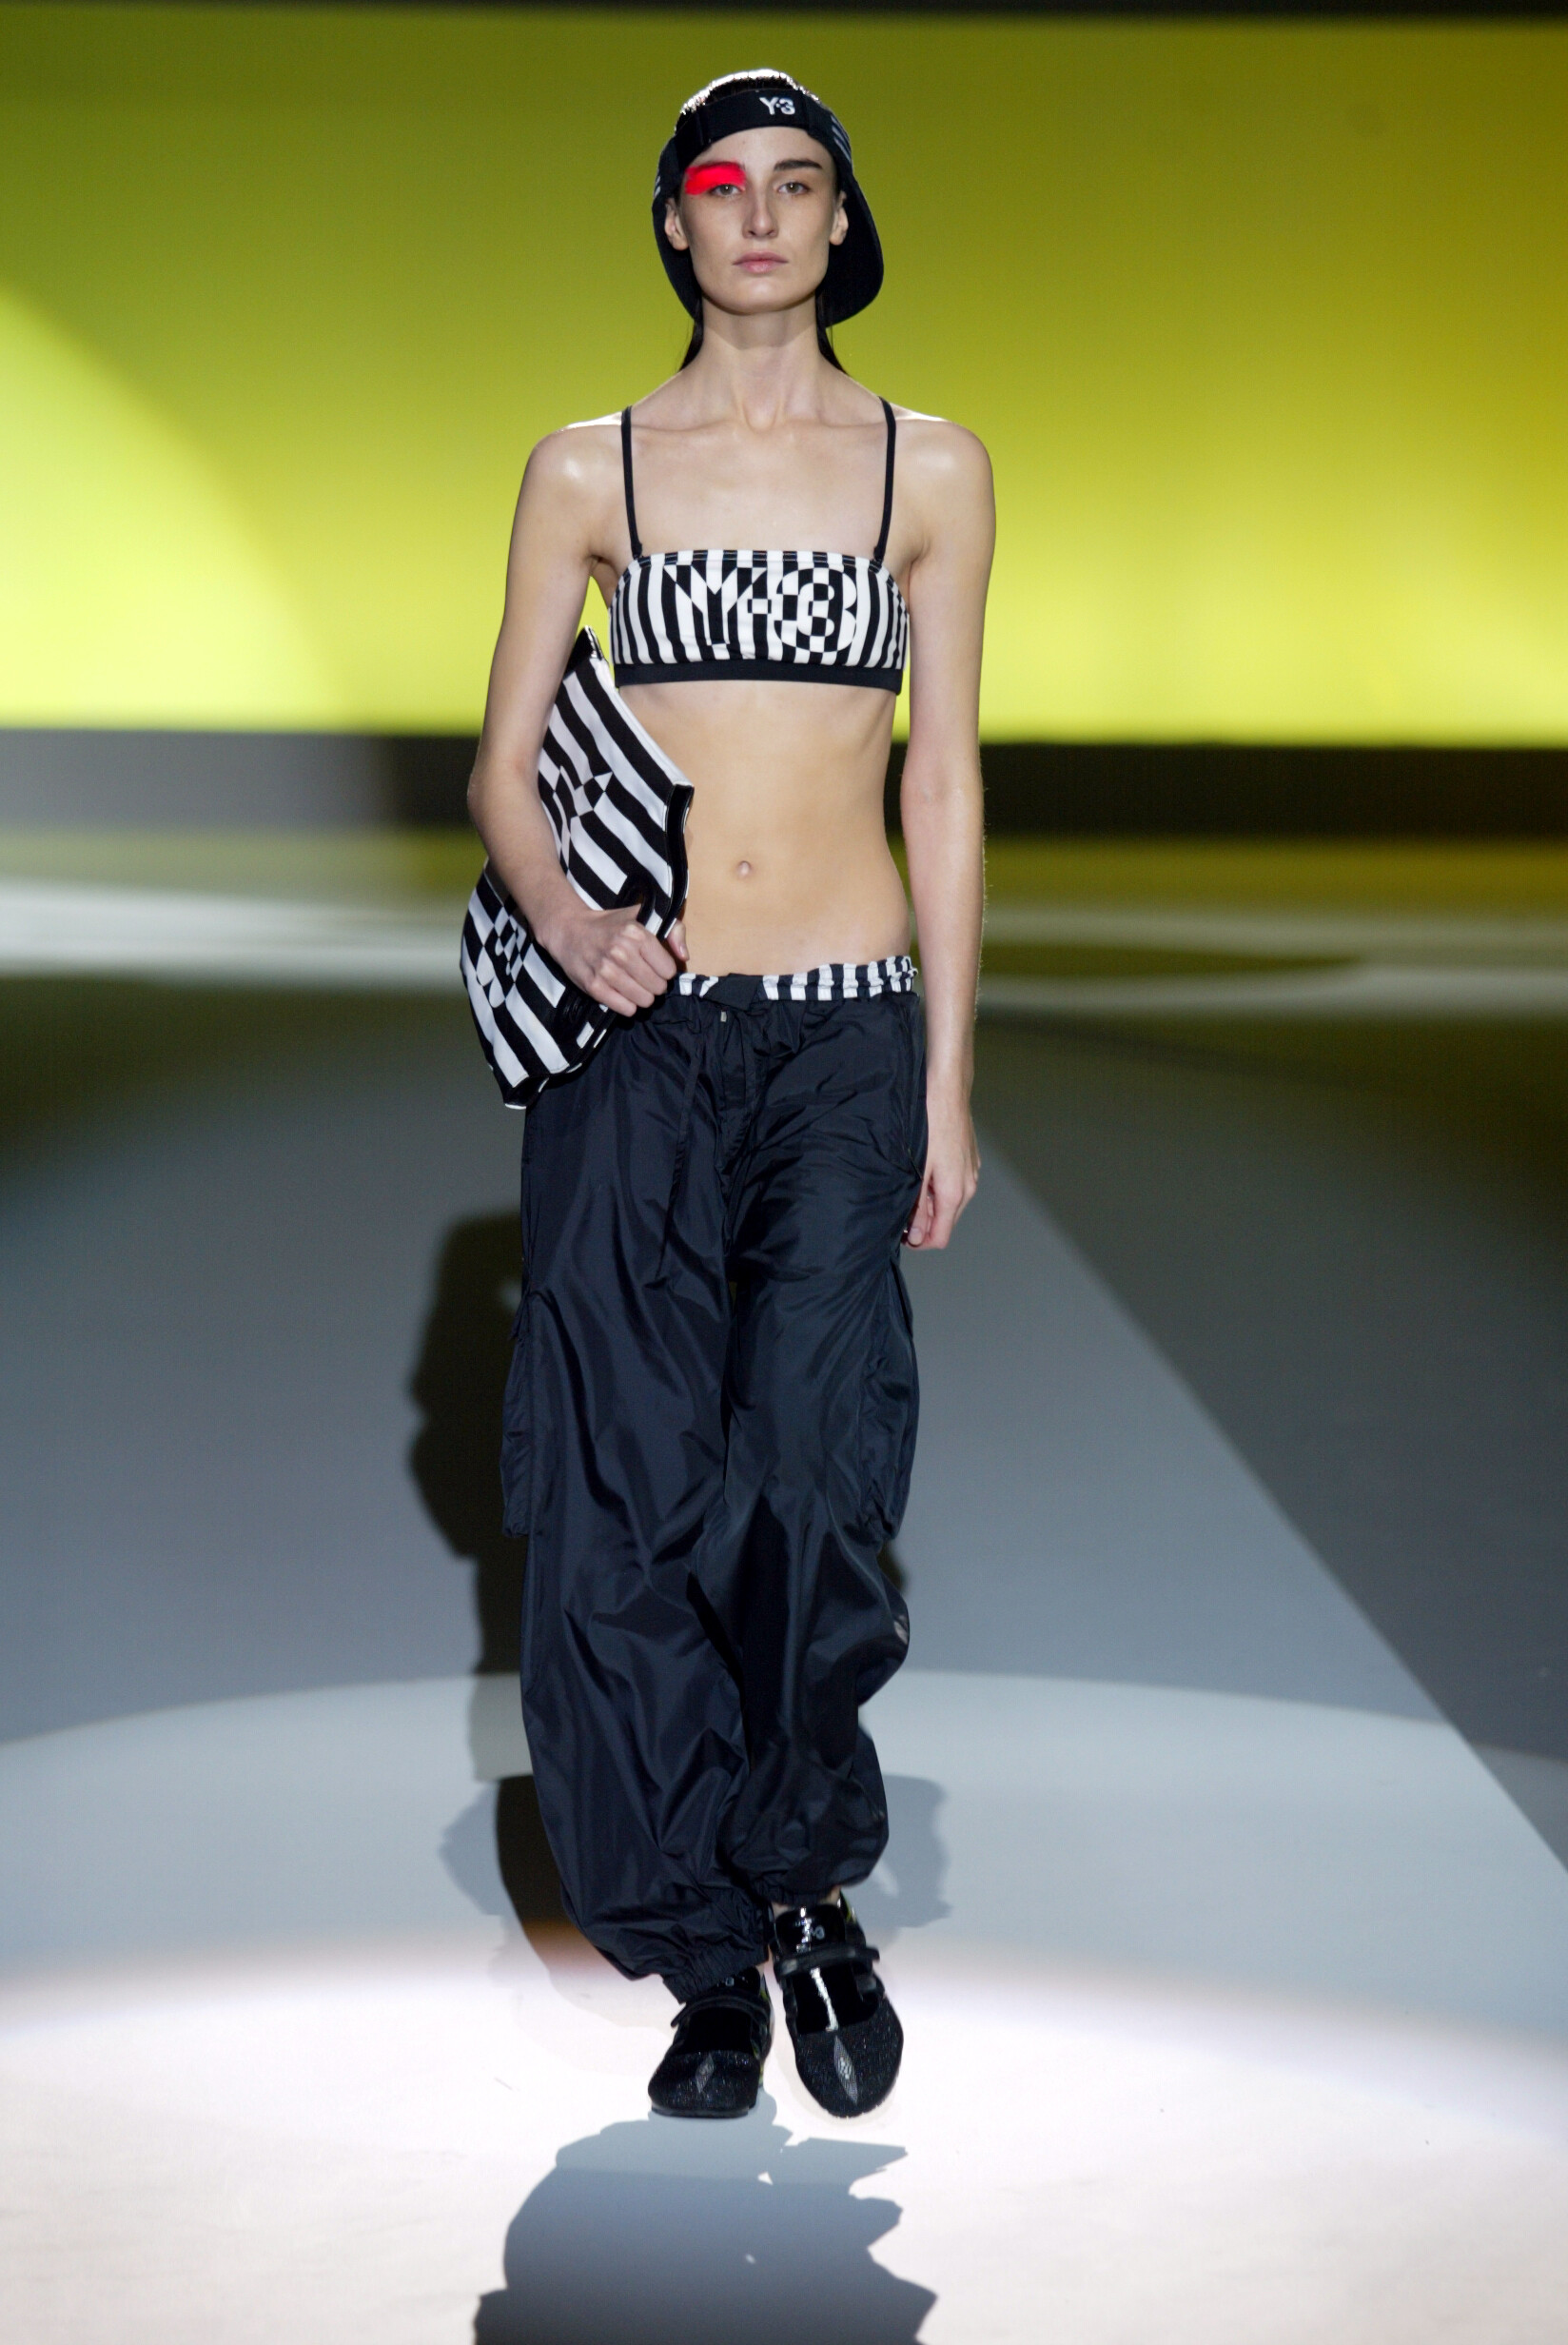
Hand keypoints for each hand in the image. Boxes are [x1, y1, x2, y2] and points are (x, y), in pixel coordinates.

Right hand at [538, 903, 687, 1017]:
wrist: (570, 931)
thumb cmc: (611, 925)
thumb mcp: (643, 917)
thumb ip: (673, 930)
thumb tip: (683, 956)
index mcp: (636, 933)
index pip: (668, 970)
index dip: (664, 971)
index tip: (654, 966)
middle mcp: (621, 951)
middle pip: (657, 987)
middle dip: (654, 985)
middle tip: (644, 978)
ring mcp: (606, 970)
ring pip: (643, 1000)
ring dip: (642, 996)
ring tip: (634, 986)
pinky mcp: (594, 986)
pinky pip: (626, 1009)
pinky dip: (628, 1006)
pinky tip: (623, 994)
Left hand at [904, 1090, 979, 1250]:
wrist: (947, 1090)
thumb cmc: (929, 1123)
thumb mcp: (918, 1170)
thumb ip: (918, 1207)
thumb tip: (916, 1237)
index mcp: (954, 1193)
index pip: (940, 1238)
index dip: (919, 1242)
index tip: (900, 1233)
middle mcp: (968, 1187)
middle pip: (946, 1224)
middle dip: (923, 1224)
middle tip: (899, 1208)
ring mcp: (971, 1173)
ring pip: (949, 1204)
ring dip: (929, 1205)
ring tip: (908, 1186)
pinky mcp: (969, 1161)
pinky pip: (954, 1187)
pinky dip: (937, 1189)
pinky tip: (922, 1173)